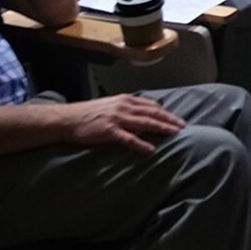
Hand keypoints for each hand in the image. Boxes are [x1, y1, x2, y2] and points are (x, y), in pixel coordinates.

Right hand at [52, 94, 185, 155]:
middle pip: (152, 113)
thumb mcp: (111, 106)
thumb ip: (127, 109)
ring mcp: (117, 118)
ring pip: (145, 123)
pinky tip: (151, 149)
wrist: (68, 119)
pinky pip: (129, 138)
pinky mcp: (109, 131)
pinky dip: (141, 144)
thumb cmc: (89, 114)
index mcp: (125, 100)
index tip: (177, 119)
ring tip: (173, 135)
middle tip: (182, 127)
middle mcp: (124, 107)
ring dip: (161, 129)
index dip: (165, 112)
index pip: (151, 105)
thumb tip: (143, 116)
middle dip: (169, 120)